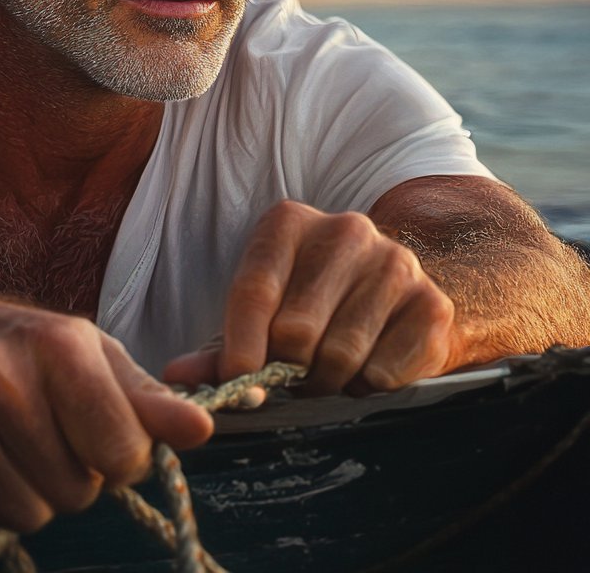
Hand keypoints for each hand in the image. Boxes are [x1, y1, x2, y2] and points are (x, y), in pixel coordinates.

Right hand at [0, 276, 211, 531]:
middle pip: (74, 494)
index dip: (120, 455)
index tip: (99, 434)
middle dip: (71, 475)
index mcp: (56, 345)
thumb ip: (144, 395)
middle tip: (43, 432)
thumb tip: (202, 429)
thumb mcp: (84, 348)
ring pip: (24, 514)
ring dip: (26, 491)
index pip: (124, 453)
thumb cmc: (13, 339)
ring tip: (6, 441)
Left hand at [163, 200, 459, 395]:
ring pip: (340, 355)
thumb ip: (220, 345)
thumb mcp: (263, 312)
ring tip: (328, 370)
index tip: (237, 381)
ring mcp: (394, 262)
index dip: (240, 346)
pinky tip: (368, 366)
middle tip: (294, 375)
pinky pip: (385, 372)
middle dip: (289, 368)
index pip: (254, 290)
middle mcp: (345, 230)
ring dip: (328, 381)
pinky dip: (369, 385)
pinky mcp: (431, 303)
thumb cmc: (314, 304)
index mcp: (289, 223)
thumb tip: (177, 376)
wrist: (402, 295)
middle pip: (296, 329)